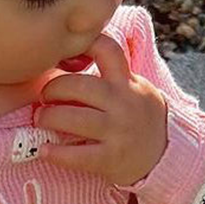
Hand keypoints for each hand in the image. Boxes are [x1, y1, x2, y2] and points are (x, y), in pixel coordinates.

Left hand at [35, 32, 167, 184]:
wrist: (164, 157)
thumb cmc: (138, 118)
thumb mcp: (134, 89)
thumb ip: (110, 75)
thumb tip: (68, 58)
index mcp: (126, 82)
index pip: (107, 49)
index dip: (82, 44)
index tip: (62, 53)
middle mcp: (123, 103)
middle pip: (78, 85)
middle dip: (52, 88)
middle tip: (43, 96)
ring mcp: (118, 131)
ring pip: (72, 118)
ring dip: (48, 117)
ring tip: (41, 120)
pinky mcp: (111, 159)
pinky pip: (76, 155)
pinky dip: (55, 153)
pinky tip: (44, 151)